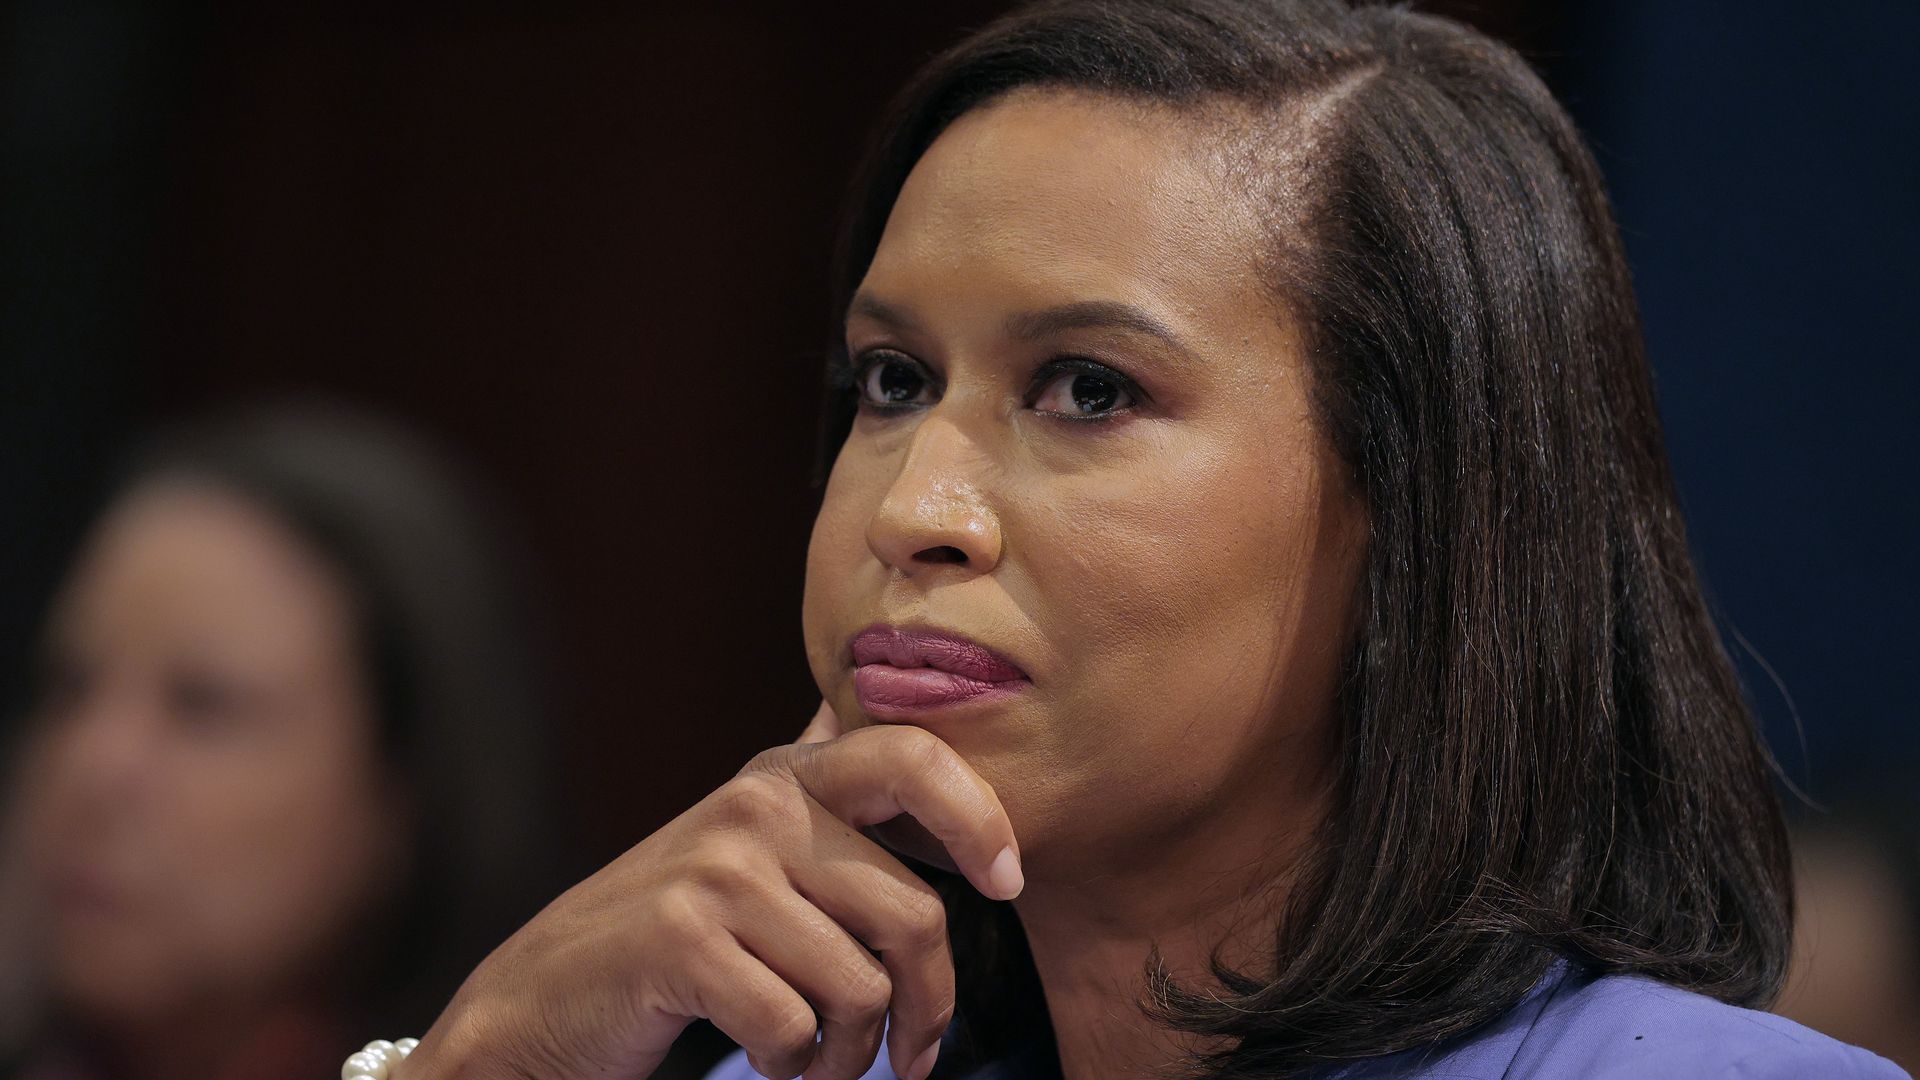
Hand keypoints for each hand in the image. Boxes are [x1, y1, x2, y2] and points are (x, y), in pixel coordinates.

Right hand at [394, 702, 1022, 1079]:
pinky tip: (766, 1058)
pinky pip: (796, 1026)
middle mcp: (756, 807)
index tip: (1009, 883)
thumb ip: (827, 804)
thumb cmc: (675, 936)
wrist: (540, 1001)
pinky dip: (792, 1066)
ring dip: (853, 1057)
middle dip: (929, 1008)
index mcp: (785, 777)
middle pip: (914, 914)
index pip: (914, 759)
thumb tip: (917, 745)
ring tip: (820, 1065)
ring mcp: (717, 871)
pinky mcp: (681, 940)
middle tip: (912, 1056)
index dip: (980, 819)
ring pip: (862, 987)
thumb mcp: (752, 849)